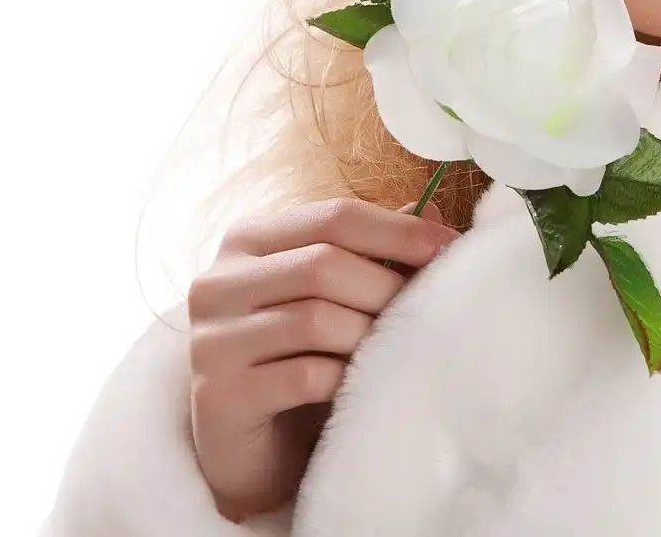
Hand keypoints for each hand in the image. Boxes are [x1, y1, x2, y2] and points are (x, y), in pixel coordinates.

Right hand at [186, 197, 459, 521]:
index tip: (450, 247)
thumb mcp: (340, 295)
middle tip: (426, 311)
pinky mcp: (219, 395)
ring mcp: (211, 339)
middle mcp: (218, 282)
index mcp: (249, 240)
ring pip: (316, 320)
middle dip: (388, 288)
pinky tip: (357, 385)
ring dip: (369, 337)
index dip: (398, 231)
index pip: (332, 216)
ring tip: (391, 351)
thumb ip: (376, 250)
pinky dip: (345, 378)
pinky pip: (305, 375)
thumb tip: (432, 211)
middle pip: (323, 265)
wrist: (255, 450)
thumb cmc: (303, 357)